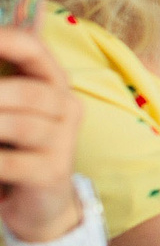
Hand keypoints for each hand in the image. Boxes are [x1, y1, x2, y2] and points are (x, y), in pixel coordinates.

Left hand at [0, 26, 85, 243]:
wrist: (41, 205)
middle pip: (29, 90)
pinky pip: (10, 163)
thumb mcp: (10, 110)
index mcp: (54, 83)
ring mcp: (62, 142)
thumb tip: (4, 41)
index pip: (33, 48)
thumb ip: (3, 80)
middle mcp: (66, 107)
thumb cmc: (16, 148)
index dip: (4, 41)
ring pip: (20, 125)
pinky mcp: (51, 173)